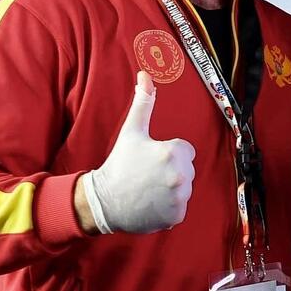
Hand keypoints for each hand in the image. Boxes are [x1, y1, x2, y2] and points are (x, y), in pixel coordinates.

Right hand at [81, 71, 195, 233]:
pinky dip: (168, 207)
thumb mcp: (132, 131)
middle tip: (147, 175)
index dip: (168, 153)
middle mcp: (180, 175)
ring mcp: (179, 197)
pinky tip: (151, 203)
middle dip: (171, 171)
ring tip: (148, 189)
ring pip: (184, 188)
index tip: (150, 159)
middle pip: (187, 170)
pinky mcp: (176, 215)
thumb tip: (146, 74)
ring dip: (170, 189)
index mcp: (173, 152)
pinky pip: (180, 207)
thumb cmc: (119, 163)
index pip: (186, 151)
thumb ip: (144, 102)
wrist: (103, 201)